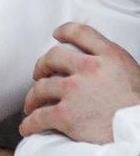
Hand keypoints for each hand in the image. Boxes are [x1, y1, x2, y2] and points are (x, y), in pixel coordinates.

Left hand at [20, 23, 139, 143]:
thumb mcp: (129, 72)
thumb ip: (108, 62)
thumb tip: (92, 59)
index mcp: (109, 56)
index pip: (80, 32)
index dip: (65, 31)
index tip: (57, 34)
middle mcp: (89, 69)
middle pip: (53, 57)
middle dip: (42, 66)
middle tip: (38, 74)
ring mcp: (75, 91)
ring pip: (41, 87)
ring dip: (33, 97)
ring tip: (32, 104)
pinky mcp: (67, 115)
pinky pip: (40, 117)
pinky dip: (30, 123)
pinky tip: (28, 126)